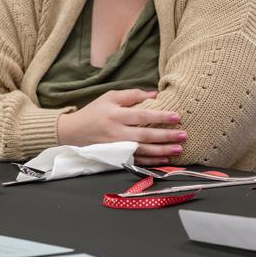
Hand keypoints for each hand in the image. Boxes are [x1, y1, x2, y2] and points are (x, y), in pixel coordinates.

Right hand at [56, 89, 186, 165]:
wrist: (72, 132)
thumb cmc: (94, 111)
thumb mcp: (110, 97)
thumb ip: (132, 95)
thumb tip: (155, 95)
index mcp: (116, 115)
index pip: (143, 116)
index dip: (160, 117)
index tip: (177, 117)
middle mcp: (117, 133)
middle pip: (145, 135)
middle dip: (166, 136)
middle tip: (183, 135)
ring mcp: (116, 148)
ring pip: (143, 151)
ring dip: (162, 151)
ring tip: (178, 149)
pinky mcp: (115, 157)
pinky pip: (136, 161)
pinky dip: (151, 161)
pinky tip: (164, 160)